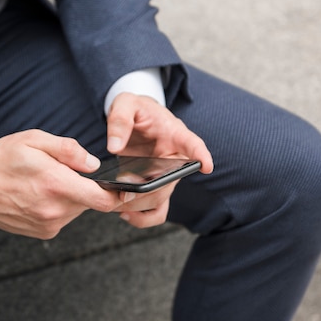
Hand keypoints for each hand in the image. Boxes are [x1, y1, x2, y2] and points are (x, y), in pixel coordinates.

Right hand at [0, 130, 121, 238]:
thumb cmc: (3, 159)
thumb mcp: (35, 140)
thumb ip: (69, 150)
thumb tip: (93, 164)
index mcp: (56, 185)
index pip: (103, 199)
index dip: (120, 195)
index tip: (127, 189)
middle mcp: (54, 210)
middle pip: (89, 202)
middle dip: (84, 187)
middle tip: (61, 173)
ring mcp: (47, 224)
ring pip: (76, 210)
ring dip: (70, 197)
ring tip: (44, 183)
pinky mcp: (42, 232)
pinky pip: (62, 218)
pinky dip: (58, 207)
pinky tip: (38, 195)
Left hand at [106, 93, 213, 227]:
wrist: (134, 117)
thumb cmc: (136, 108)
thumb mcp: (126, 103)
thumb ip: (120, 120)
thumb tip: (114, 147)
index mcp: (175, 134)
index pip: (193, 143)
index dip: (201, 155)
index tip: (207, 166)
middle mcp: (175, 159)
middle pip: (169, 183)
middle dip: (145, 192)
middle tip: (121, 194)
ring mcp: (165, 176)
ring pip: (160, 200)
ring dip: (137, 206)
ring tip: (114, 202)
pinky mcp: (154, 186)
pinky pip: (155, 210)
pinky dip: (142, 217)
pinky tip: (123, 213)